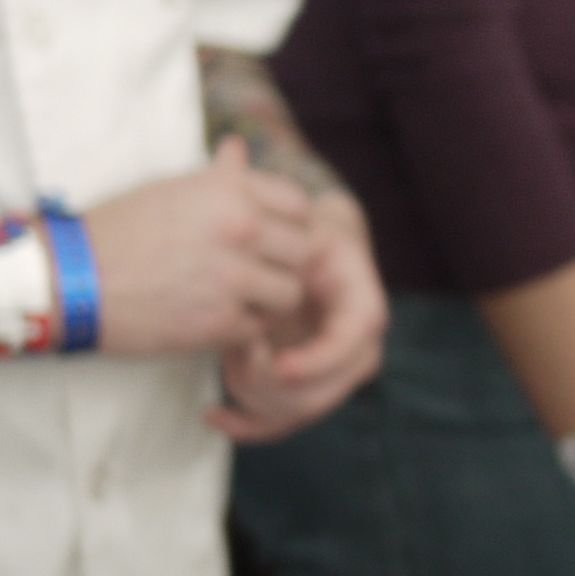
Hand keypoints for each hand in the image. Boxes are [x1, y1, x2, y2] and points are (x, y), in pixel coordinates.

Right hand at [86, 139, 317, 359]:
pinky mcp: (220, 323)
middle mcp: (239, 230)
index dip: (287, 222)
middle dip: (283, 261)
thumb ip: (218, 177)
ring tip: (239, 295)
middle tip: (256, 269)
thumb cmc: (118, 228)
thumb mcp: (169, 189)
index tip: (268, 235)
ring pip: (290, 293)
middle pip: (303, 250)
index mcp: (229, 191)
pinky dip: (242, 328)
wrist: (70, 278)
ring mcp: (233, 279)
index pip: (299, 205)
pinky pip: (260, 327)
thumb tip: (239, 148)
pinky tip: (215, 317)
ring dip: (269, 298)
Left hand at [212, 186, 389, 444]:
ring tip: (227, 373)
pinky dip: (252, 426)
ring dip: (267, 403)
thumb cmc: (270, 223)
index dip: (322, 354)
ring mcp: (329, 361)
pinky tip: (213, 416)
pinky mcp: (302, 385)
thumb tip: (228, 149)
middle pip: (340, 381)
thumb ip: (248, 187)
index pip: (361, 331)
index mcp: (353, 286)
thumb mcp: (263, 206)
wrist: (276, 250)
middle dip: (290, 387)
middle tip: (241, 367)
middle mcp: (352, 330)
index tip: (275, 362)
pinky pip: (286, 420)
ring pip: (310, 406)